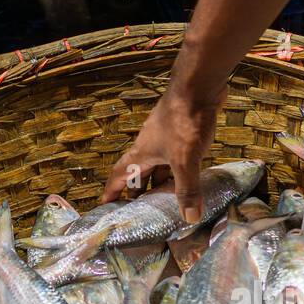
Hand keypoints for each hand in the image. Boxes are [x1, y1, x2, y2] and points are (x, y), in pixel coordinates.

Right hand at [103, 87, 226, 221]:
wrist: (198, 85)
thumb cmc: (184, 120)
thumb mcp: (184, 160)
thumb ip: (186, 189)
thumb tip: (189, 218)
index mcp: (141, 153)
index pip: (120, 175)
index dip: (112, 191)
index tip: (105, 205)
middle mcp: (150, 145)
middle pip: (139, 172)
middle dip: (137, 191)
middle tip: (139, 210)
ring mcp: (167, 137)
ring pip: (159, 165)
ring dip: (160, 182)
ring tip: (164, 200)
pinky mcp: (183, 132)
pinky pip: (176, 157)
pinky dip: (178, 170)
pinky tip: (188, 177)